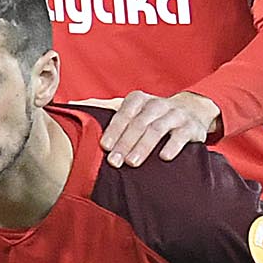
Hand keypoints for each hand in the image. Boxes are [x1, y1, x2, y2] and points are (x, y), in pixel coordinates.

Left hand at [99, 88, 219, 164]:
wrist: (190, 112)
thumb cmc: (150, 115)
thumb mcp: (129, 108)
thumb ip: (103, 107)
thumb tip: (71, 104)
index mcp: (139, 99)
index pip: (124, 113)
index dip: (114, 129)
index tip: (105, 147)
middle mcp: (158, 104)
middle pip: (139, 123)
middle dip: (125, 143)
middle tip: (115, 162)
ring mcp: (176, 114)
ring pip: (158, 129)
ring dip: (144, 146)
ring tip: (132, 163)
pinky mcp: (191, 127)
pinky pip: (181, 136)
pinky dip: (173, 146)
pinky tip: (164, 158)